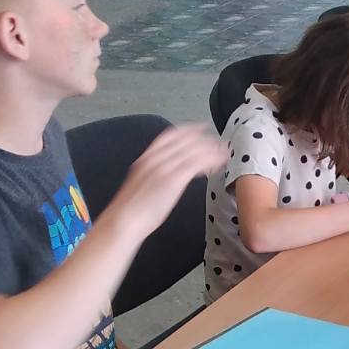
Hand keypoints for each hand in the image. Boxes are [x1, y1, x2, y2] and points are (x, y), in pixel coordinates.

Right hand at [108, 124, 224, 240]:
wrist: (124, 220)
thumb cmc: (132, 209)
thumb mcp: (142, 184)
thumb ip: (156, 173)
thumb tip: (171, 174)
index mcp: (146, 158)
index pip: (170, 135)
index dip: (188, 130)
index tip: (201, 128)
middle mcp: (155, 158)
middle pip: (185, 140)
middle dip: (205, 139)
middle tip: (220, 142)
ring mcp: (164, 167)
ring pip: (193, 150)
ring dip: (212, 150)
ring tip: (224, 153)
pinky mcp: (173, 179)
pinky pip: (196, 164)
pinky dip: (210, 161)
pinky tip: (218, 165)